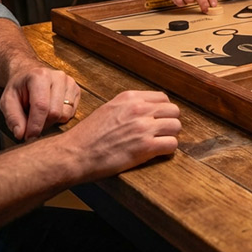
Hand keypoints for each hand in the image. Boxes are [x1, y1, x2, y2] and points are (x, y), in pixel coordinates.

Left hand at [0, 65, 81, 140]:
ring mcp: (70, 83)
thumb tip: (21, 134)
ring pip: (65, 114)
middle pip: (55, 112)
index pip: (41, 106)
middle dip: (42, 124)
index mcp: (40, 76)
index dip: (35, 125)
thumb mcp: (7, 101)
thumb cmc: (19, 88)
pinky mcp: (76, 90)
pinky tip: (50, 110)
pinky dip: (60, 117)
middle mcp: (58, 77)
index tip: (29, 137)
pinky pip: (71, 113)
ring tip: (40, 115)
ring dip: (52, 121)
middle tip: (31, 124)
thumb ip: (13, 117)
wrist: (29, 74)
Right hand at [63, 90, 181, 181]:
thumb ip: (129, 106)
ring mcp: (144, 128)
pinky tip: (158, 152)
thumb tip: (145, 109)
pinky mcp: (146, 147)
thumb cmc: (87, 135)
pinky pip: (172, 145)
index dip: (163, 111)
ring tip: (160, 143)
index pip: (163, 98)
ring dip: (170, 136)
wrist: (75, 154)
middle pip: (173, 111)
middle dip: (169, 122)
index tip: (159, 119)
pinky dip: (168, 150)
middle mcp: (139, 109)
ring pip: (176, 127)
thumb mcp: (108, 109)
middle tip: (161, 133)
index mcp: (130, 98)